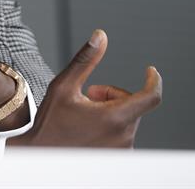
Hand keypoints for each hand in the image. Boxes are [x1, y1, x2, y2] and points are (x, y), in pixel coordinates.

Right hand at [8, 29, 161, 147]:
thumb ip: (85, 60)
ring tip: (85, 114)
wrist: (40, 155)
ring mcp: (121, 150)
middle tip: (88, 96)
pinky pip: (122, 134)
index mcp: (114, 118)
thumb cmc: (50, 123)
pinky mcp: (117, 157)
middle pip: (131, 104)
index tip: (150, 71)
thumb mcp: (63, 86)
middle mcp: (123, 137)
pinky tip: (89, 128)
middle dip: (112, 95)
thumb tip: (100, 36)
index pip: (151, 97)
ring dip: (110, 110)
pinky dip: (110, 126)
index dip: (153, 80)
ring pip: (127, 118)